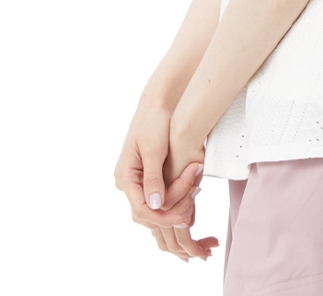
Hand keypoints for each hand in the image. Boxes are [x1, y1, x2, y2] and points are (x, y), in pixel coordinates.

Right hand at [113, 103, 218, 261]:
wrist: (158, 104)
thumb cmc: (154, 121)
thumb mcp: (154, 148)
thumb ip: (153, 177)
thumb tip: (155, 205)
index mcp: (125, 177)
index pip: (142, 210)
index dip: (164, 218)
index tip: (185, 218)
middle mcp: (129, 183)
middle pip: (149, 213)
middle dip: (172, 213)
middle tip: (194, 209)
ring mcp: (138, 182)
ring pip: (156, 208)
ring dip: (177, 205)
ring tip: (197, 193)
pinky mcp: (150, 178)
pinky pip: (162, 198)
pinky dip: (177, 199)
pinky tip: (193, 193)